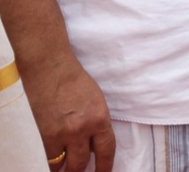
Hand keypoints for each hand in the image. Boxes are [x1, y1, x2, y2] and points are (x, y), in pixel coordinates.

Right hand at [24, 56, 114, 171]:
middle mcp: (81, 129)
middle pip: (82, 163)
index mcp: (100, 118)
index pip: (107, 150)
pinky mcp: (41, 135)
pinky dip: (48, 160)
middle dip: (80, 171)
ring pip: (62, 165)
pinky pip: (46, 157)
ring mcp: (60, 134)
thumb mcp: (95, 101)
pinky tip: (49, 160)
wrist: (49, 68)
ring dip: (62, 167)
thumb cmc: (73, 80)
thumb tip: (93, 143)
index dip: (105, 167)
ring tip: (62, 168)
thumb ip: (95, 123)